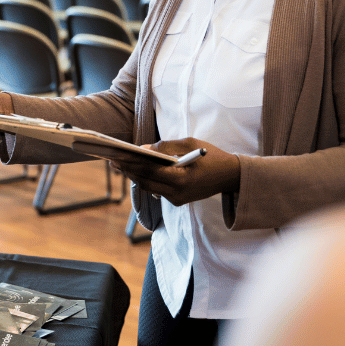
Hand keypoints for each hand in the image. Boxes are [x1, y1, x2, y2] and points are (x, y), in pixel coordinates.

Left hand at [112, 138, 239, 205]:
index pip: (150, 170)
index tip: (118, 156)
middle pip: (145, 182)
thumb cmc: (211, 156)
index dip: (132, 163)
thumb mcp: (189, 143)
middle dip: (128, 171)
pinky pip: (157, 190)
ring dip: (135, 176)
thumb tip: (142, 149)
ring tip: (121, 165)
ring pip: (149, 187)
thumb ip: (165, 146)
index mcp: (182, 177)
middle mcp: (178, 192)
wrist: (230, 176)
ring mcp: (177, 199)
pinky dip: (146, 180)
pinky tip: (137, 171)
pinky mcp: (177, 201)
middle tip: (114, 160)